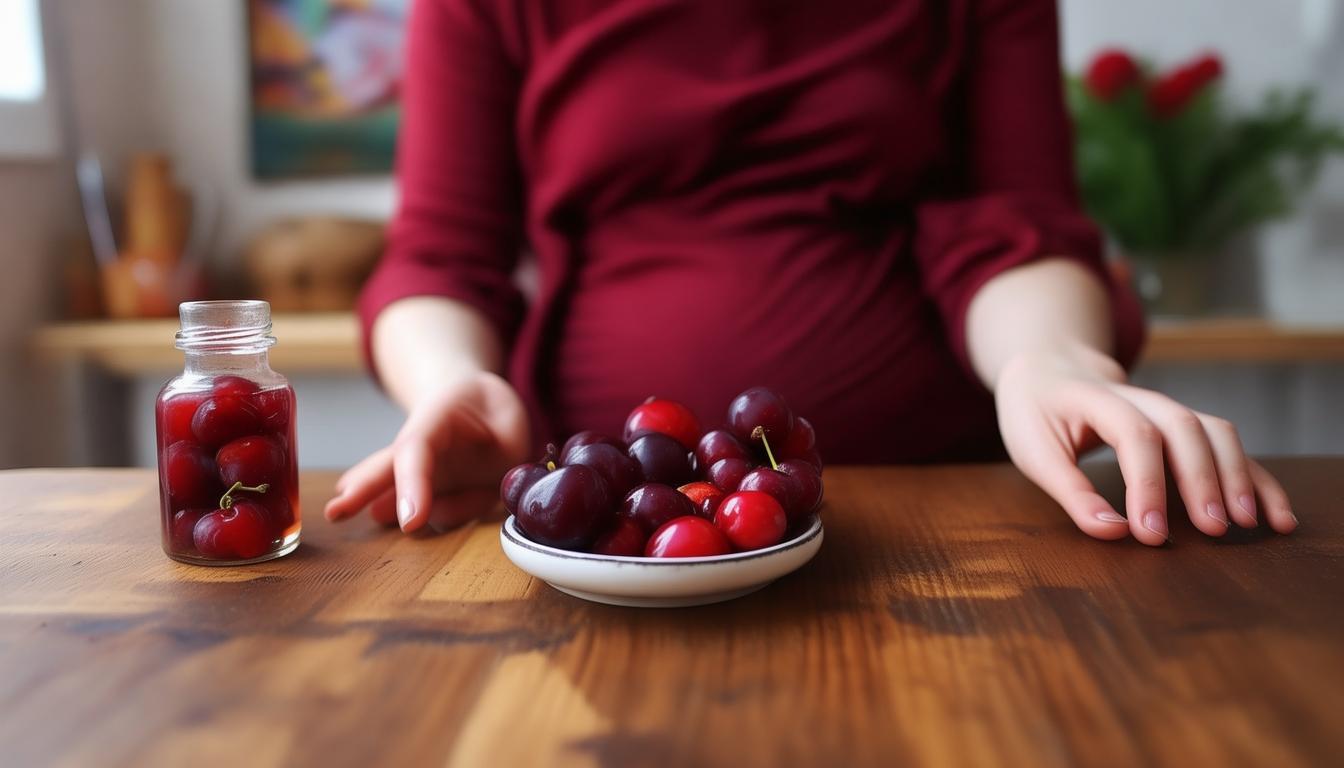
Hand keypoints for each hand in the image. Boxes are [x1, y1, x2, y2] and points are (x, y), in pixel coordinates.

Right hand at [324, 371, 529, 532]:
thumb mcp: (513, 424)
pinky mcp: (424, 483)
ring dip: (369, 496)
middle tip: (336, 511)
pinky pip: (406, 496)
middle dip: (365, 488)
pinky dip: (389, 503)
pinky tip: (375, 511)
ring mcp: (420, 464)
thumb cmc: (493, 409)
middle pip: (390, 464)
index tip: (410, 521)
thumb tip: (478, 498)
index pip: (419, 451)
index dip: (413, 486)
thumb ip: (501, 460)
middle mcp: (423, 443)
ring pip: (389, 480)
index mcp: (439, 417)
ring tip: (341, 507)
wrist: (476, 398)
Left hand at [994, 345, 1297, 545]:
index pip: (1133, 434)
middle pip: (1183, 426)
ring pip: (1213, 429)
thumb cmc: (1035, 414)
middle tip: (1212, 530)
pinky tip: (1274, 514)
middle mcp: (1138, 396)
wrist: (1048, 368)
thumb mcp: (1034, 451)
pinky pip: (1225, 445)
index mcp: (1093, 397)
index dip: (1146, 483)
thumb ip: (1070, 492)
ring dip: (1236, 474)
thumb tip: (1112, 534)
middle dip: (1202, 479)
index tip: (1151, 533)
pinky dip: (1254, 477)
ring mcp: (1165, 407)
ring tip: (1248, 523)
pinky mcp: (1182, 425)